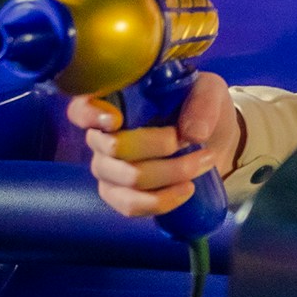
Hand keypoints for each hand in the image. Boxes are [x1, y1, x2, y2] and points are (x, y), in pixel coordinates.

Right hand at [65, 72, 239, 218]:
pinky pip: (130, 205)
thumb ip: (202, 103)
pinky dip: (162, 200)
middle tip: (195, 141)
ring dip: (172, 172)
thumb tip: (192, 133)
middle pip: (113, 147)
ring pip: (128, 178)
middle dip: (160, 146)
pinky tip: (187, 189)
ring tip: (204, 161)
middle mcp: (103, 136)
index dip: (90, 114)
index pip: (82, 108)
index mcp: (116, 102)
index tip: (116, 119)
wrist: (215, 140)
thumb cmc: (201, 109)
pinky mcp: (120, 194)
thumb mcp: (210, 91)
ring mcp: (108, 167)